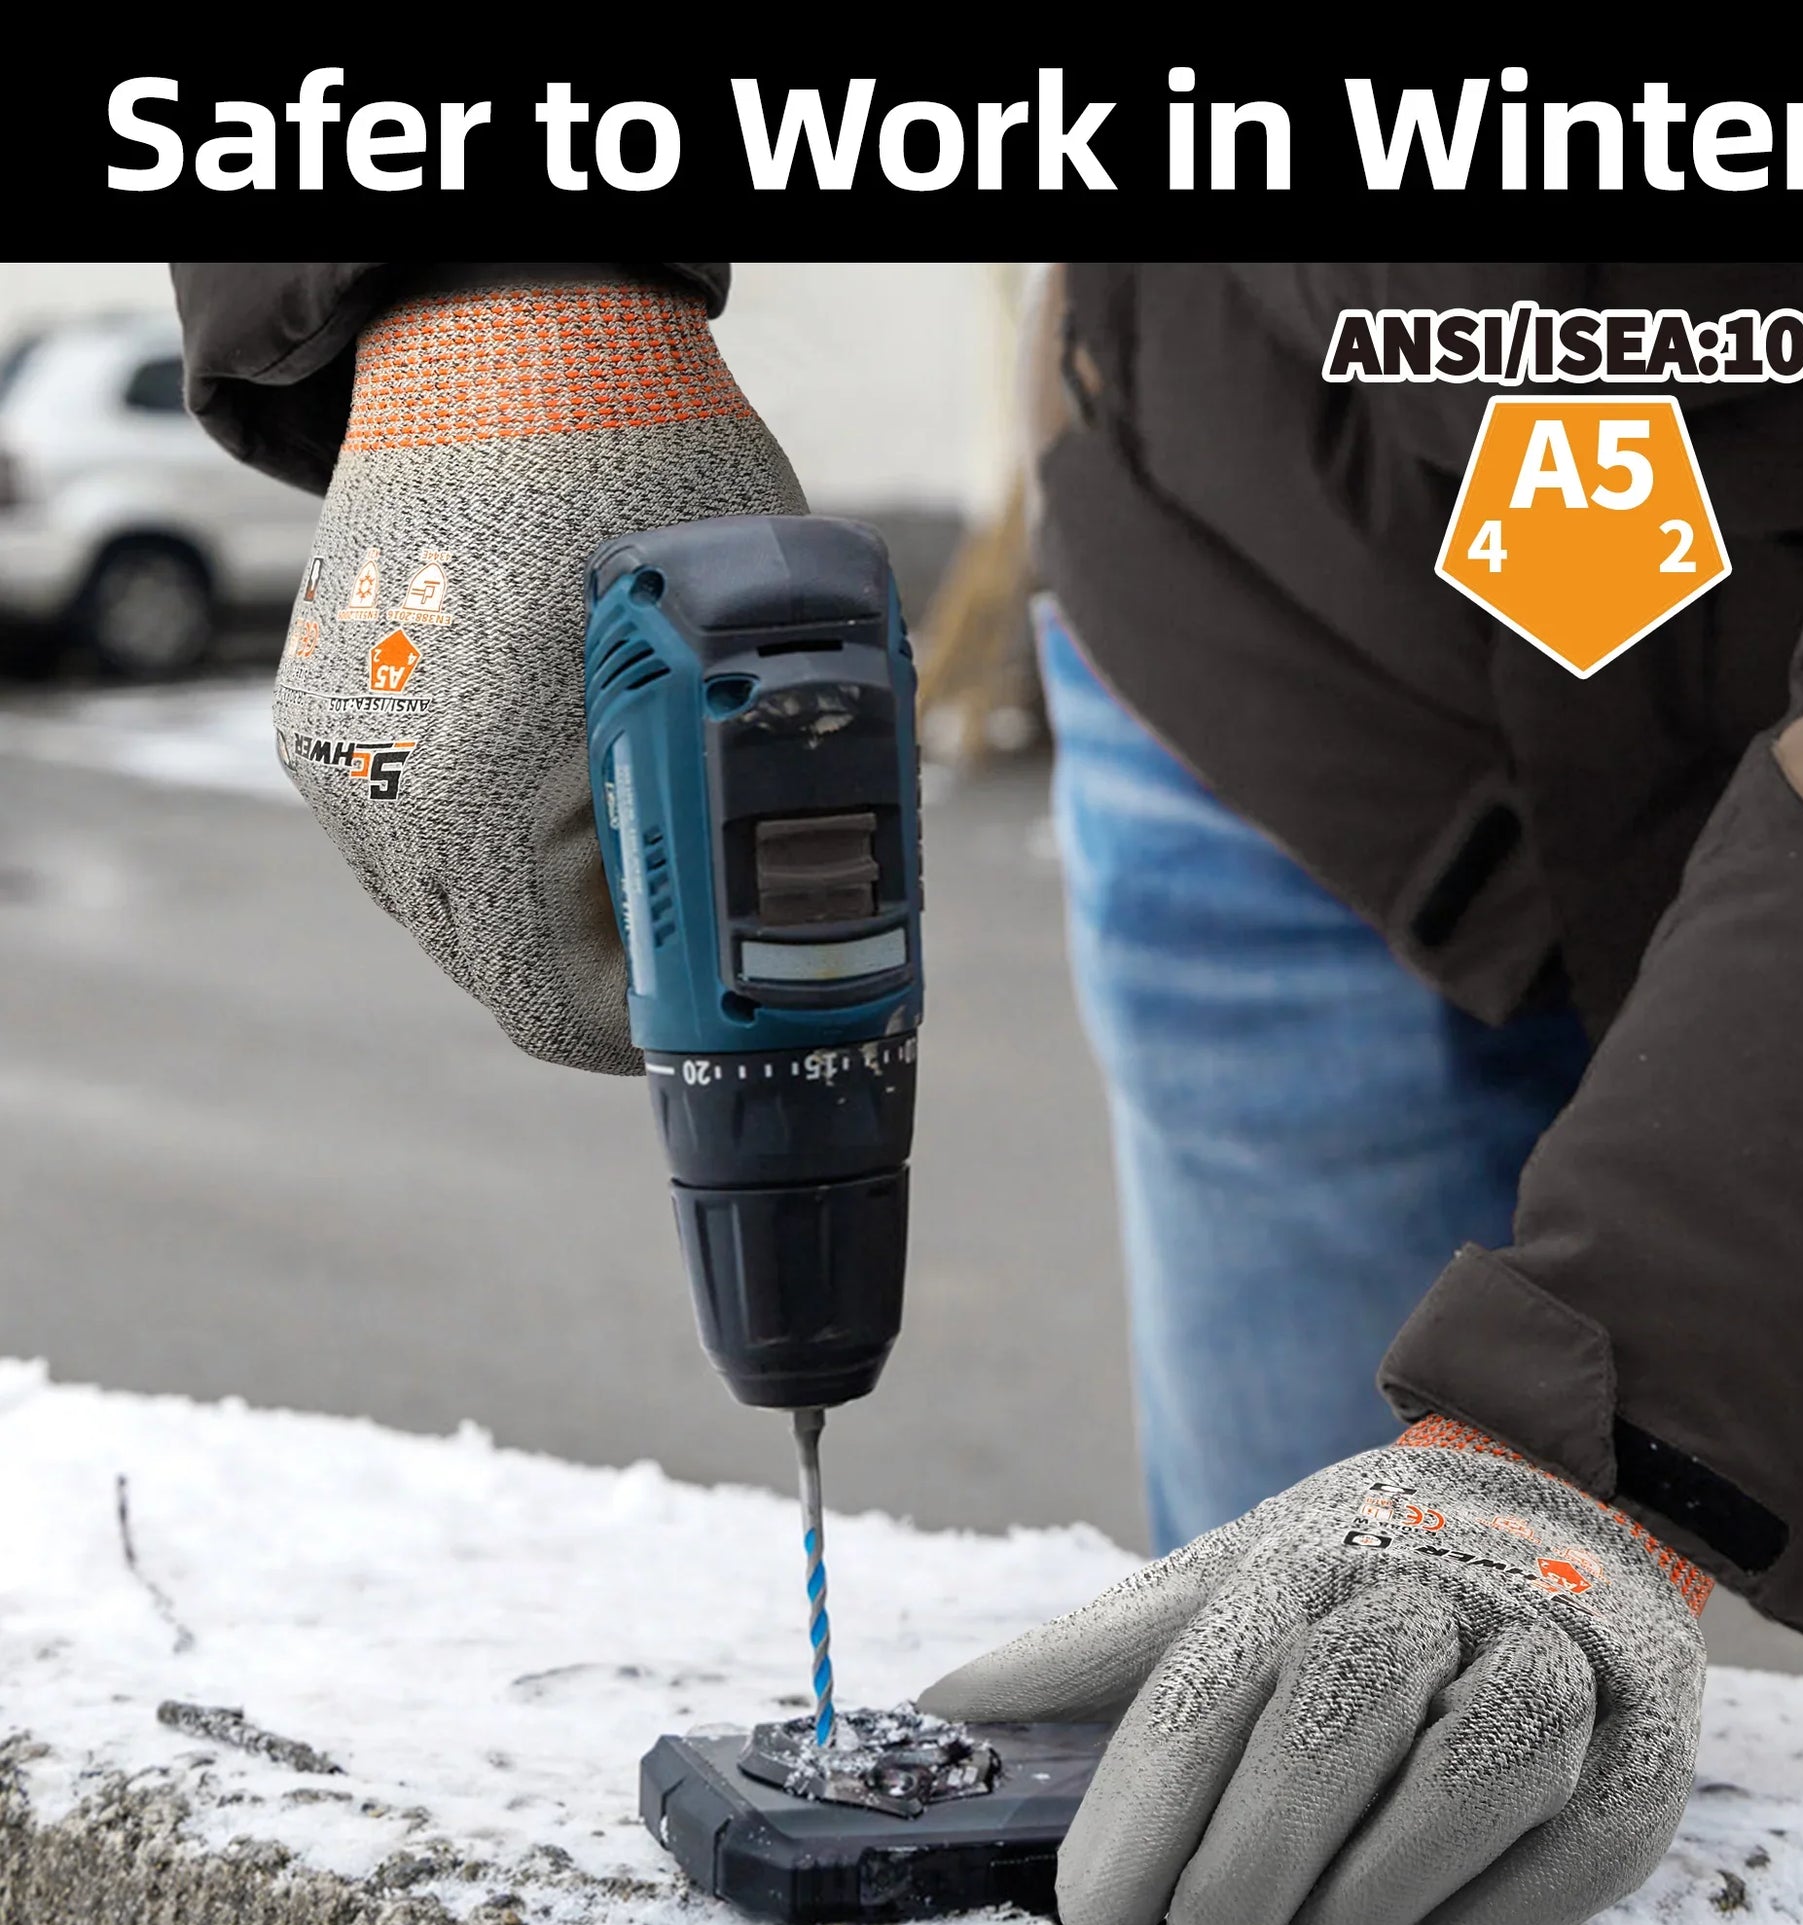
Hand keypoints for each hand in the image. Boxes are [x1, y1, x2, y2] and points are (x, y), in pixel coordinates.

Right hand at [272, 279, 802, 1072]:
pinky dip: (494, 844)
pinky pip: (411, 844)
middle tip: (695, 930)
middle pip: (509, 977)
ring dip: (552, 910)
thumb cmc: (648, 468)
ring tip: (634, 840)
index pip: (563, 1007)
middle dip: (613, 967)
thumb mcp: (747, 635)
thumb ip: (750, 787)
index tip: (716, 1006)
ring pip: (459, 919)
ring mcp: (340, 766)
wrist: (499, 330)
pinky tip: (559, 780)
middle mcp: (391, 799)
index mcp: (494, 791)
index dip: (653, 1028)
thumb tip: (796, 900)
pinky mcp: (317, 728)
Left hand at [921, 1419, 1709, 1924]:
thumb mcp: (1216, 1590)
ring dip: (1379, 1886)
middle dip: (1253, 1860)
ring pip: (1476, 1764)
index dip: (1144, 1807)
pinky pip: (1579, 1835)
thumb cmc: (1347, 1575)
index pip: (1210, 1680)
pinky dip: (1497, 1912)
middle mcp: (1424, 1588)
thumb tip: (938, 1709)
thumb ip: (1094, 1657)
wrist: (1542, 1503)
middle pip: (1335, 1716)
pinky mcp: (1642, 1737)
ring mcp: (1546, 1654)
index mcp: (1303, 1555)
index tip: (1091, 1918)